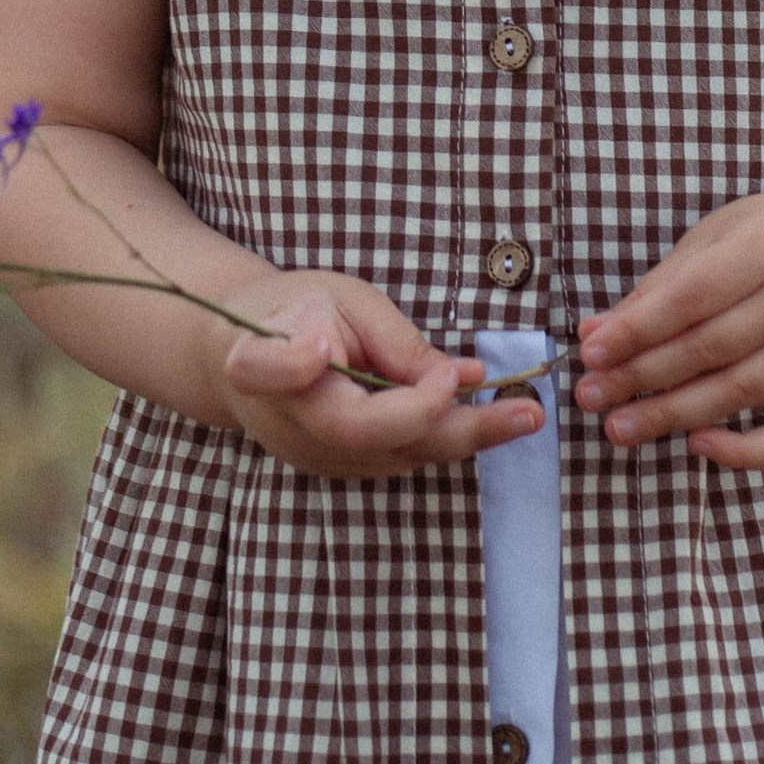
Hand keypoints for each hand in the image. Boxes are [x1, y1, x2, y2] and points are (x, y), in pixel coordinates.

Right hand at [219, 273, 543, 477]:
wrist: (236, 355)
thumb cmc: (292, 311)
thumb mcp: (340, 298)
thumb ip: (392, 340)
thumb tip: (462, 377)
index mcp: (269, 369)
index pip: (304, 386)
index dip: (361, 386)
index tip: (429, 370)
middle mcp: (293, 427)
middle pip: (374, 436)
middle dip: (455, 426)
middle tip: (523, 413)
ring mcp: (316, 456)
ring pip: (399, 455)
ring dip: (465, 437)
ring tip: (526, 416)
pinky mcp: (339, 465)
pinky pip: (400, 456)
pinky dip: (447, 437)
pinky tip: (494, 418)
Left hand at [575, 190, 763, 466]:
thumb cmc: (758, 240)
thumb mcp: (708, 243)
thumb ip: (654, 292)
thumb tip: (593, 338)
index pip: (691, 299)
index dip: (637, 330)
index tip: (589, 354)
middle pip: (710, 349)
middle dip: (642, 376)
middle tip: (590, 396)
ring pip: (739, 391)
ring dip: (672, 414)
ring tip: (619, 426)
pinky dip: (745, 451)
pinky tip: (696, 444)